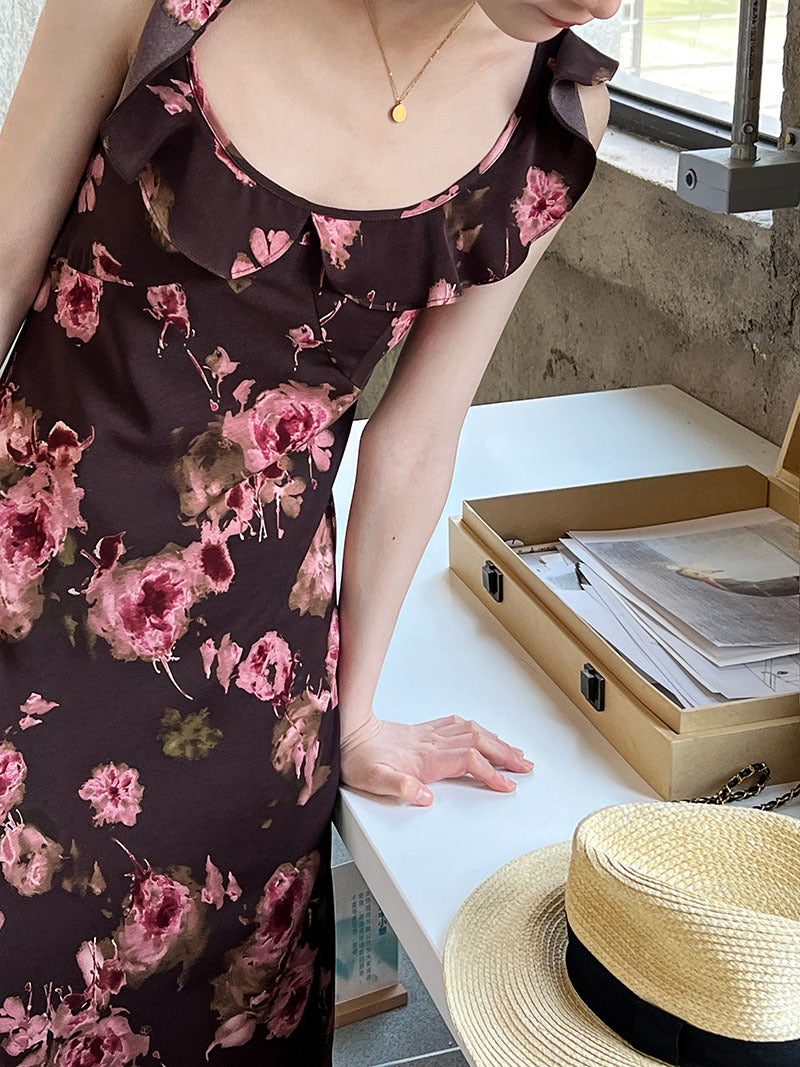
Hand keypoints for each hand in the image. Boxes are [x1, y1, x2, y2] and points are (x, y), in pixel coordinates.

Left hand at [339, 713, 533, 806]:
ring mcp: (429, 735)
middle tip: (526, 767)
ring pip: (473, 732)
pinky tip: (482, 733)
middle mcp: (432, 743)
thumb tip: (425, 796)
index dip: (491, 774)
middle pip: (479, 743)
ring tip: (515, 751)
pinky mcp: (423, 732)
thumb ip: (401, 787)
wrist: (345, 734)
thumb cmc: (357, 759)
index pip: (469, 762)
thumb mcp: (373, 780)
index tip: (507, 786)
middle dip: (506, 755)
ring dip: (497, 741)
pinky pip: (458, 725)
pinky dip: (477, 729)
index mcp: (426, 758)